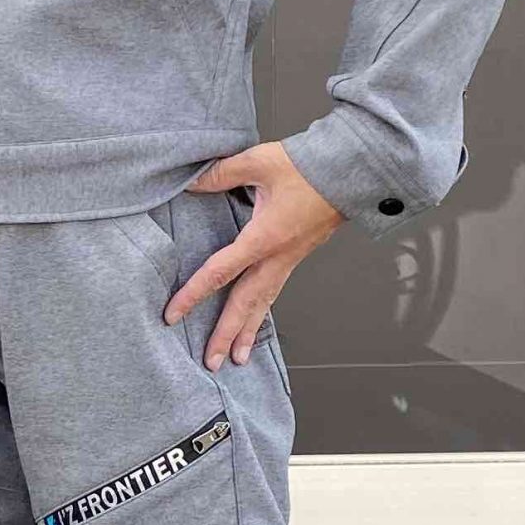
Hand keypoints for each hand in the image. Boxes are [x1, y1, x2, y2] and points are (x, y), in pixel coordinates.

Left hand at [166, 141, 343, 370]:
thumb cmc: (311, 166)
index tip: (173, 315)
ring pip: (263, 304)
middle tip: (210, 362)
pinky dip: (263, 313)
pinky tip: (256, 324)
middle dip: (226, 335)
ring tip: (238, 360)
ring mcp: (289, 260)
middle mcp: (277, 257)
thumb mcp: (259, 162)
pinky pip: (274, 292)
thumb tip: (191, 182)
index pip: (220, 273)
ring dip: (248, 333)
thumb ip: (221, 174)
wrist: (352, 171)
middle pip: (245, 304)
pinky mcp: (295, 257)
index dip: (193, 295)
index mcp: (264, 238)